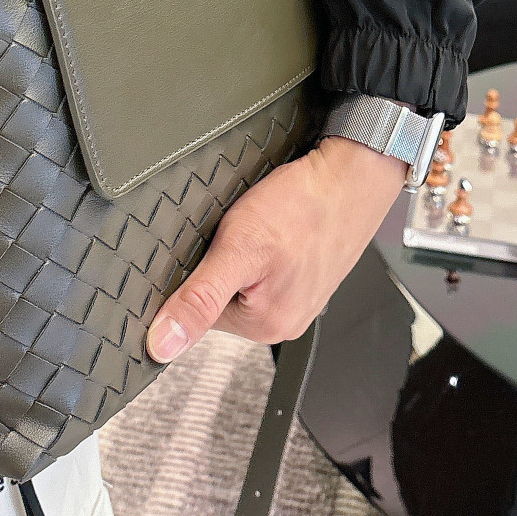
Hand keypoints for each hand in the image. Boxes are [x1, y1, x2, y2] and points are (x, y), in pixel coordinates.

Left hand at [145, 135, 405, 362]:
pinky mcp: (308, 272)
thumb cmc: (307, 204)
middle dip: (220, 258)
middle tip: (241, 230)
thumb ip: (199, 299)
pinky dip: (266, 242)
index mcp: (264, 325)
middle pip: (222, 293)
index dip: (195, 269)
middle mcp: (284, 319)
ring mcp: (300, 295)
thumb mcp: (238, 248)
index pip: (198, 308)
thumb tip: (163, 344)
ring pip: (245, 276)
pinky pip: (269, 264)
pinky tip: (277, 225)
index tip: (213, 244)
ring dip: (243, 249)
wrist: (353, 171)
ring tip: (264, 225)